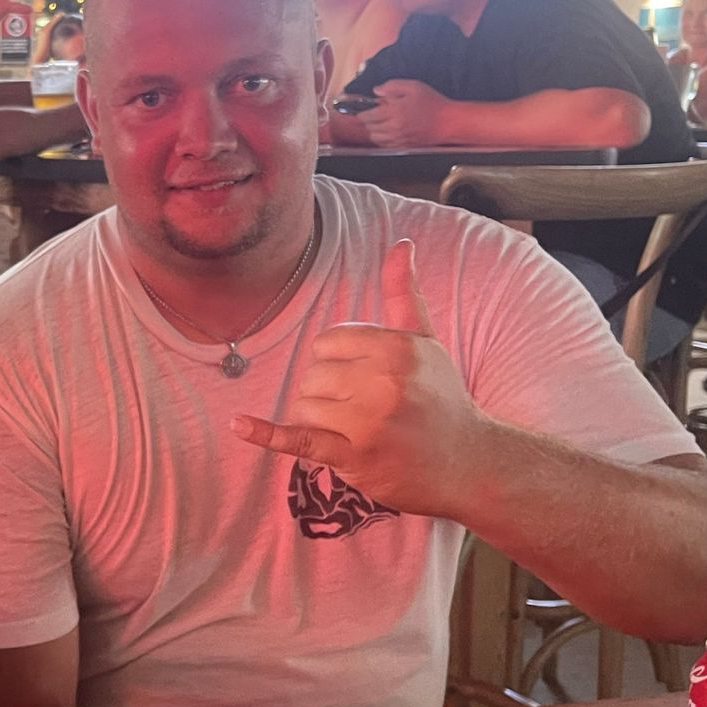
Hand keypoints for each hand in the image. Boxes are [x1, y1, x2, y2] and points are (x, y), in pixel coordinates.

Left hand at [230, 240, 489, 518]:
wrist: (467, 462)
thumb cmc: (440, 399)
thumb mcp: (426, 341)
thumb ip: (404, 293)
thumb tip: (400, 244)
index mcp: (397, 347)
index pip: (327, 343)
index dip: (336, 362)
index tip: (363, 380)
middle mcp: (384, 380)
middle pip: (312, 375)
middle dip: (328, 394)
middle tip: (364, 412)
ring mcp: (369, 421)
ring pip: (304, 407)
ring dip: (319, 422)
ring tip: (356, 432)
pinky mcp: (356, 456)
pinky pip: (300, 440)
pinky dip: (266, 434)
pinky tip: (239, 425)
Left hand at [357, 79, 452, 147]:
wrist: (448, 122)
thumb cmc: (433, 104)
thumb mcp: (414, 87)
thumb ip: (393, 86)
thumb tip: (377, 90)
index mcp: (394, 112)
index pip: (368, 116)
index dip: (362, 113)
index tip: (361, 111)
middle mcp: (394, 127)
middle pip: (370, 128)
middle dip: (368, 121)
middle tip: (374, 115)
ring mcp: (398, 139)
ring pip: (375, 138)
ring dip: (374, 131)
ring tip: (380, 123)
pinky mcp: (404, 146)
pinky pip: (385, 145)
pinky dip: (382, 139)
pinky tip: (388, 132)